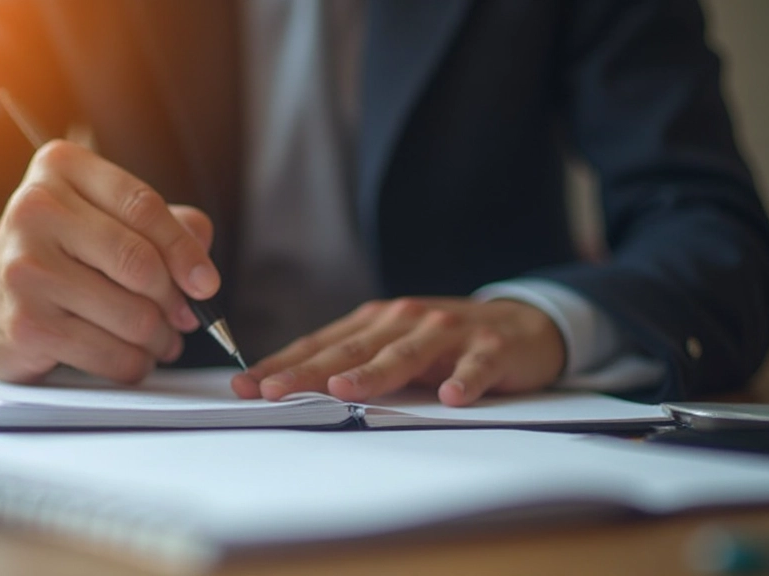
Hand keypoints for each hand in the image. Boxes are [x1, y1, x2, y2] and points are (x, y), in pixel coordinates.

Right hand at [0, 140, 219, 383]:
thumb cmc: (60, 254)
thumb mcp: (105, 218)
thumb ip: (164, 226)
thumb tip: (202, 260)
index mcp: (61, 168)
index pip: (143, 205)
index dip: (185, 250)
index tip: (206, 283)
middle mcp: (35, 210)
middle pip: (140, 262)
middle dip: (175, 300)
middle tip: (185, 317)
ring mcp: (25, 268)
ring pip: (132, 315)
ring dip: (160, 338)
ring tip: (160, 339)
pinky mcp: (26, 324)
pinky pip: (110, 353)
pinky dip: (134, 363)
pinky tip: (133, 357)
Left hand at [231, 297, 564, 405]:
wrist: (521, 324)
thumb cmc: (444, 342)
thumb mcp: (394, 346)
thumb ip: (353, 363)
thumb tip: (292, 388)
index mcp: (375, 322)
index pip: (320, 345)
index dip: (283, 365)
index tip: (247, 386)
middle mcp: (404, 321)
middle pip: (351, 350)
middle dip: (309, 372)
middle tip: (273, 392)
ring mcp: (448, 333)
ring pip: (405, 354)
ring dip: (374, 373)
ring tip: (344, 390)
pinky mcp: (490, 348)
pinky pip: (475, 367)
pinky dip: (465, 380)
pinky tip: (452, 397)